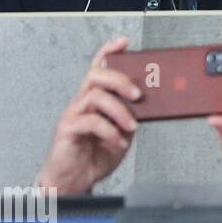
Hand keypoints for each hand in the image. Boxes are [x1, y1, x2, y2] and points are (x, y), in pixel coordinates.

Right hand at [38, 37, 141, 195]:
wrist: (77, 179)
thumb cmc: (97, 153)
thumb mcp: (123, 130)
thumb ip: (132, 114)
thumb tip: (153, 102)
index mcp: (96, 98)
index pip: (99, 67)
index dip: (109, 52)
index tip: (124, 43)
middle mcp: (82, 101)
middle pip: (96, 76)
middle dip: (120, 80)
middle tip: (137, 95)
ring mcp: (73, 114)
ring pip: (94, 97)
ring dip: (119, 111)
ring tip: (133, 127)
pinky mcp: (67, 130)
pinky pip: (90, 122)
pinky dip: (110, 132)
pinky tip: (120, 142)